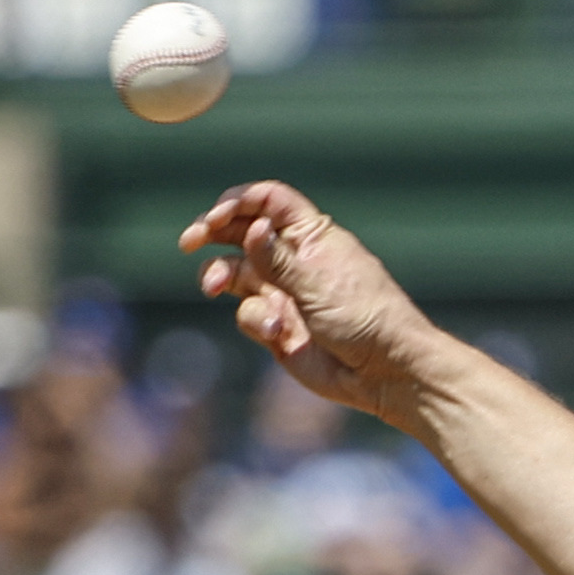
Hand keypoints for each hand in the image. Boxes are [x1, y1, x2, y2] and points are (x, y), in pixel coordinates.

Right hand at [183, 183, 441, 422]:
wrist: (383, 372)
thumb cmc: (364, 318)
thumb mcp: (317, 283)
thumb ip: (277, 259)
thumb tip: (252, 227)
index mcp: (312, 235)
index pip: (268, 201)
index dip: (239, 203)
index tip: (216, 218)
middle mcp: (293, 259)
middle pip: (242, 232)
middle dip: (213, 233)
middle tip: (190, 241)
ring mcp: (283, 292)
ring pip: (235, 272)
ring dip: (219, 275)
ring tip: (212, 286)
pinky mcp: (276, 325)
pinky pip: (247, 313)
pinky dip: (253, 319)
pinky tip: (274, 332)